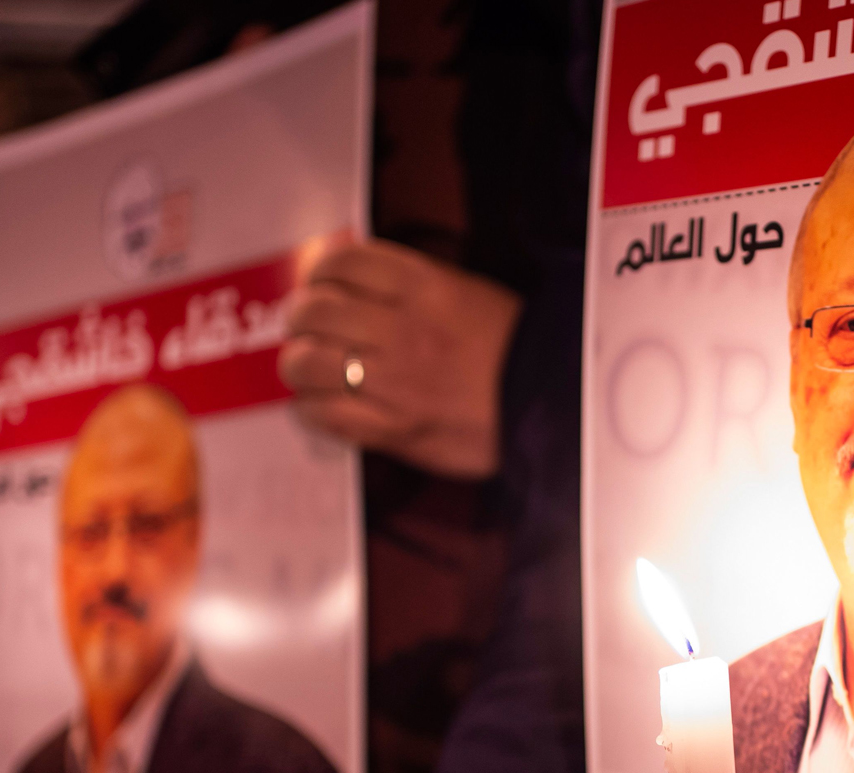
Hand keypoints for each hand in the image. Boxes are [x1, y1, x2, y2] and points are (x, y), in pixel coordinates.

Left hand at [280, 238, 520, 479]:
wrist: (555, 406)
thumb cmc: (516, 350)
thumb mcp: (469, 294)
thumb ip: (413, 290)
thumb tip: (356, 286)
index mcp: (424, 287)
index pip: (343, 262)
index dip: (319, 273)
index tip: (320, 285)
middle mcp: (402, 329)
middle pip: (314, 310)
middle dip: (301, 319)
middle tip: (309, 329)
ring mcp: (396, 381)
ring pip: (307, 363)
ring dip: (298, 365)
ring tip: (308, 369)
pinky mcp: (395, 428)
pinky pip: (326, 416)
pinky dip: (310, 410)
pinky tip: (319, 407)